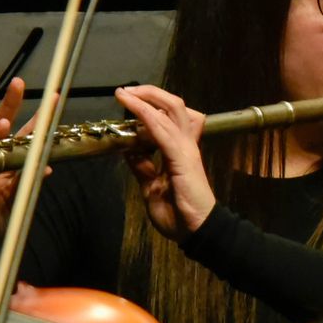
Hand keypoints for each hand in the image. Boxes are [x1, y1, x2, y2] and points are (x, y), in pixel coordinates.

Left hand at [115, 85, 214, 241]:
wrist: (196, 231)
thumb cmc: (179, 214)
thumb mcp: (152, 187)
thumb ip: (143, 167)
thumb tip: (129, 151)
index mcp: (181, 151)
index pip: (170, 118)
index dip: (151, 106)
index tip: (128, 101)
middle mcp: (186, 145)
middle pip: (174, 106)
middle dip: (150, 93)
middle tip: (127, 92)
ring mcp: (186, 149)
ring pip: (171, 111)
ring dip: (146, 99)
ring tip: (126, 93)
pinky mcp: (182, 158)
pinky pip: (163, 131)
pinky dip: (147, 116)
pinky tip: (134, 109)